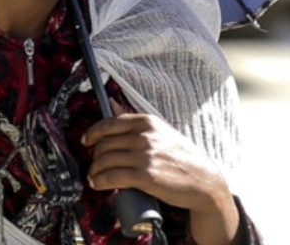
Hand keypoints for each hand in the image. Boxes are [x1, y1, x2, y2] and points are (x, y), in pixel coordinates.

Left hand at [84, 101, 240, 244]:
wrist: (203, 179)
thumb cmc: (183, 157)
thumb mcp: (161, 132)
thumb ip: (136, 121)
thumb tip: (113, 104)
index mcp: (148, 122)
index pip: (109, 123)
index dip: (93, 133)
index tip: (87, 141)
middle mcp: (144, 136)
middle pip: (104, 144)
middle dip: (95, 156)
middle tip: (95, 165)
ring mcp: (144, 155)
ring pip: (104, 161)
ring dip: (94, 171)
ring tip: (95, 177)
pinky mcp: (144, 176)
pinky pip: (111, 177)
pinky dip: (100, 181)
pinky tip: (99, 184)